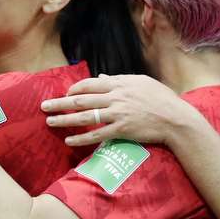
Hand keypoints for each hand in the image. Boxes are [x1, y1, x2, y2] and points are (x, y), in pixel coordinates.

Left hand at [41, 74, 195, 146]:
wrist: (176, 118)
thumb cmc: (161, 99)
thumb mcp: (141, 82)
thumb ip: (119, 80)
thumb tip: (102, 78)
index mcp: (119, 84)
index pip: (89, 84)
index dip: (74, 89)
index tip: (65, 93)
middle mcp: (115, 97)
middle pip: (81, 100)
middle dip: (60, 103)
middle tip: (44, 106)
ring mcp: (117, 114)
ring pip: (85, 117)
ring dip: (64, 120)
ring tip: (50, 122)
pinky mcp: (121, 130)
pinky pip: (96, 135)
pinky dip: (81, 138)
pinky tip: (69, 140)